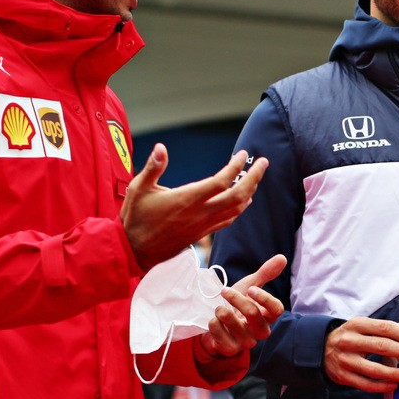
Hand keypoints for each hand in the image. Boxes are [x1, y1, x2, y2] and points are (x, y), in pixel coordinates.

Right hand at [122, 145, 266, 270]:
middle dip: (254, 178)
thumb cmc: (134, 218)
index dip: (236, 167)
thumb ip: (152, 168)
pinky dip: (240, 208)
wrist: (133, 251)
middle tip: (264, 162)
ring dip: (250, 191)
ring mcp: (203, 225)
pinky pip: (228, 220)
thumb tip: (160, 147)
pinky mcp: (201, 234)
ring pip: (236, 209)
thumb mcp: (138, 189)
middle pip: (237, 196)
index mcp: (187, 199)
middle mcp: (199, 213)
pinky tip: (245, 200)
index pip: (221, 182)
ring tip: (256, 176)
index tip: (242, 154)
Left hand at [196, 255, 286, 357]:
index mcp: (267, 316)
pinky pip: (222, 338)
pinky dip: (215, 325)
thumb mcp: (249, 287)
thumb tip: (282, 257)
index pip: (276, 310)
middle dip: (237, 299)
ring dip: (223, 312)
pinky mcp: (231, 350)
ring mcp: (246, 342)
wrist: (216, 323)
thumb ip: (265, 274)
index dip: (265, 299)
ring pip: (237, 326)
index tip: (250, 289)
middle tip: (225, 291)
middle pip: (253, 314)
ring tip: (218, 308)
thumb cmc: (236, 305)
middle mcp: (260, 331)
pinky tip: (214, 321)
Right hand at [324, 317, 398, 392]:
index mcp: (357, 325)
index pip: (384, 328)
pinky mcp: (343, 376)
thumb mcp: (359, 327)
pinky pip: (366, 384)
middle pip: (381, 347)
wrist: (320, 349)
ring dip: (395, 373)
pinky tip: (394, 385)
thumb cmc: (348, 337)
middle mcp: (350, 341)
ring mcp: (346, 360)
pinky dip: (382, 386)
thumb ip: (379, 330)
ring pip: (374, 369)